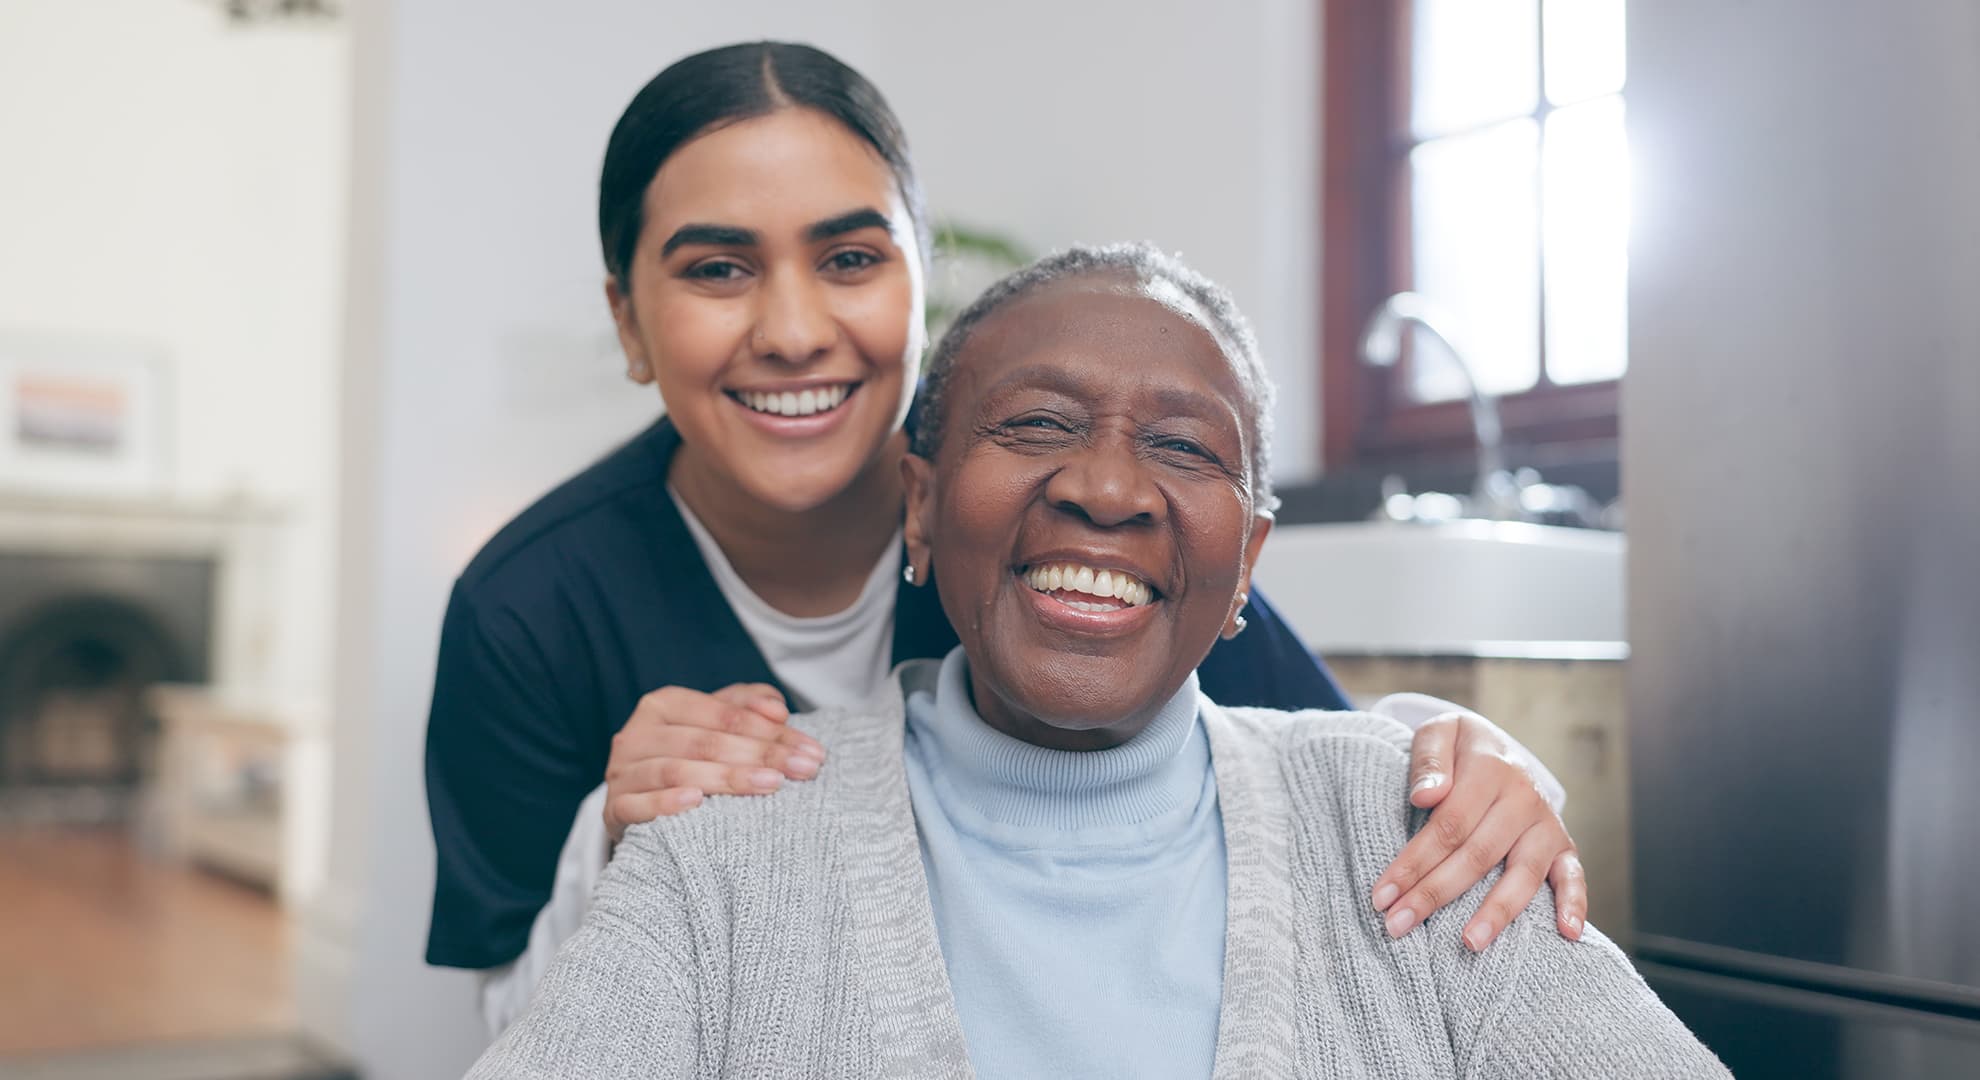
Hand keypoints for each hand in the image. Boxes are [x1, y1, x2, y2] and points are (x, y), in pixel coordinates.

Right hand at [602, 683, 823, 842]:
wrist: (641, 806)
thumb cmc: (690, 759)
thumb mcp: (717, 726)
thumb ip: (747, 707)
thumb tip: (777, 707)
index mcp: (663, 704)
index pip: (723, 714)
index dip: (770, 730)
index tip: (811, 750)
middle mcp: (637, 734)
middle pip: (704, 742)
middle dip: (761, 755)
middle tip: (803, 770)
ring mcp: (622, 772)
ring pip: (675, 771)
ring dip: (726, 778)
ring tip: (770, 785)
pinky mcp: (613, 809)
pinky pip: (637, 805)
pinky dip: (666, 803)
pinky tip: (697, 803)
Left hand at [1370, 710, 1586, 950]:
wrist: (1498, 745)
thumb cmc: (1458, 748)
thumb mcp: (1438, 734)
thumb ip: (1429, 760)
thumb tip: (1426, 796)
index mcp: (1490, 770)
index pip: (1448, 825)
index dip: (1414, 862)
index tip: (1382, 896)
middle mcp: (1523, 798)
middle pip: (1477, 855)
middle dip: (1435, 894)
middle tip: (1398, 925)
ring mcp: (1546, 824)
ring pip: (1522, 874)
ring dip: (1496, 912)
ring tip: (1470, 944)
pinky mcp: (1563, 844)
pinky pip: (1573, 875)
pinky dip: (1575, 903)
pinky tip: (1568, 933)